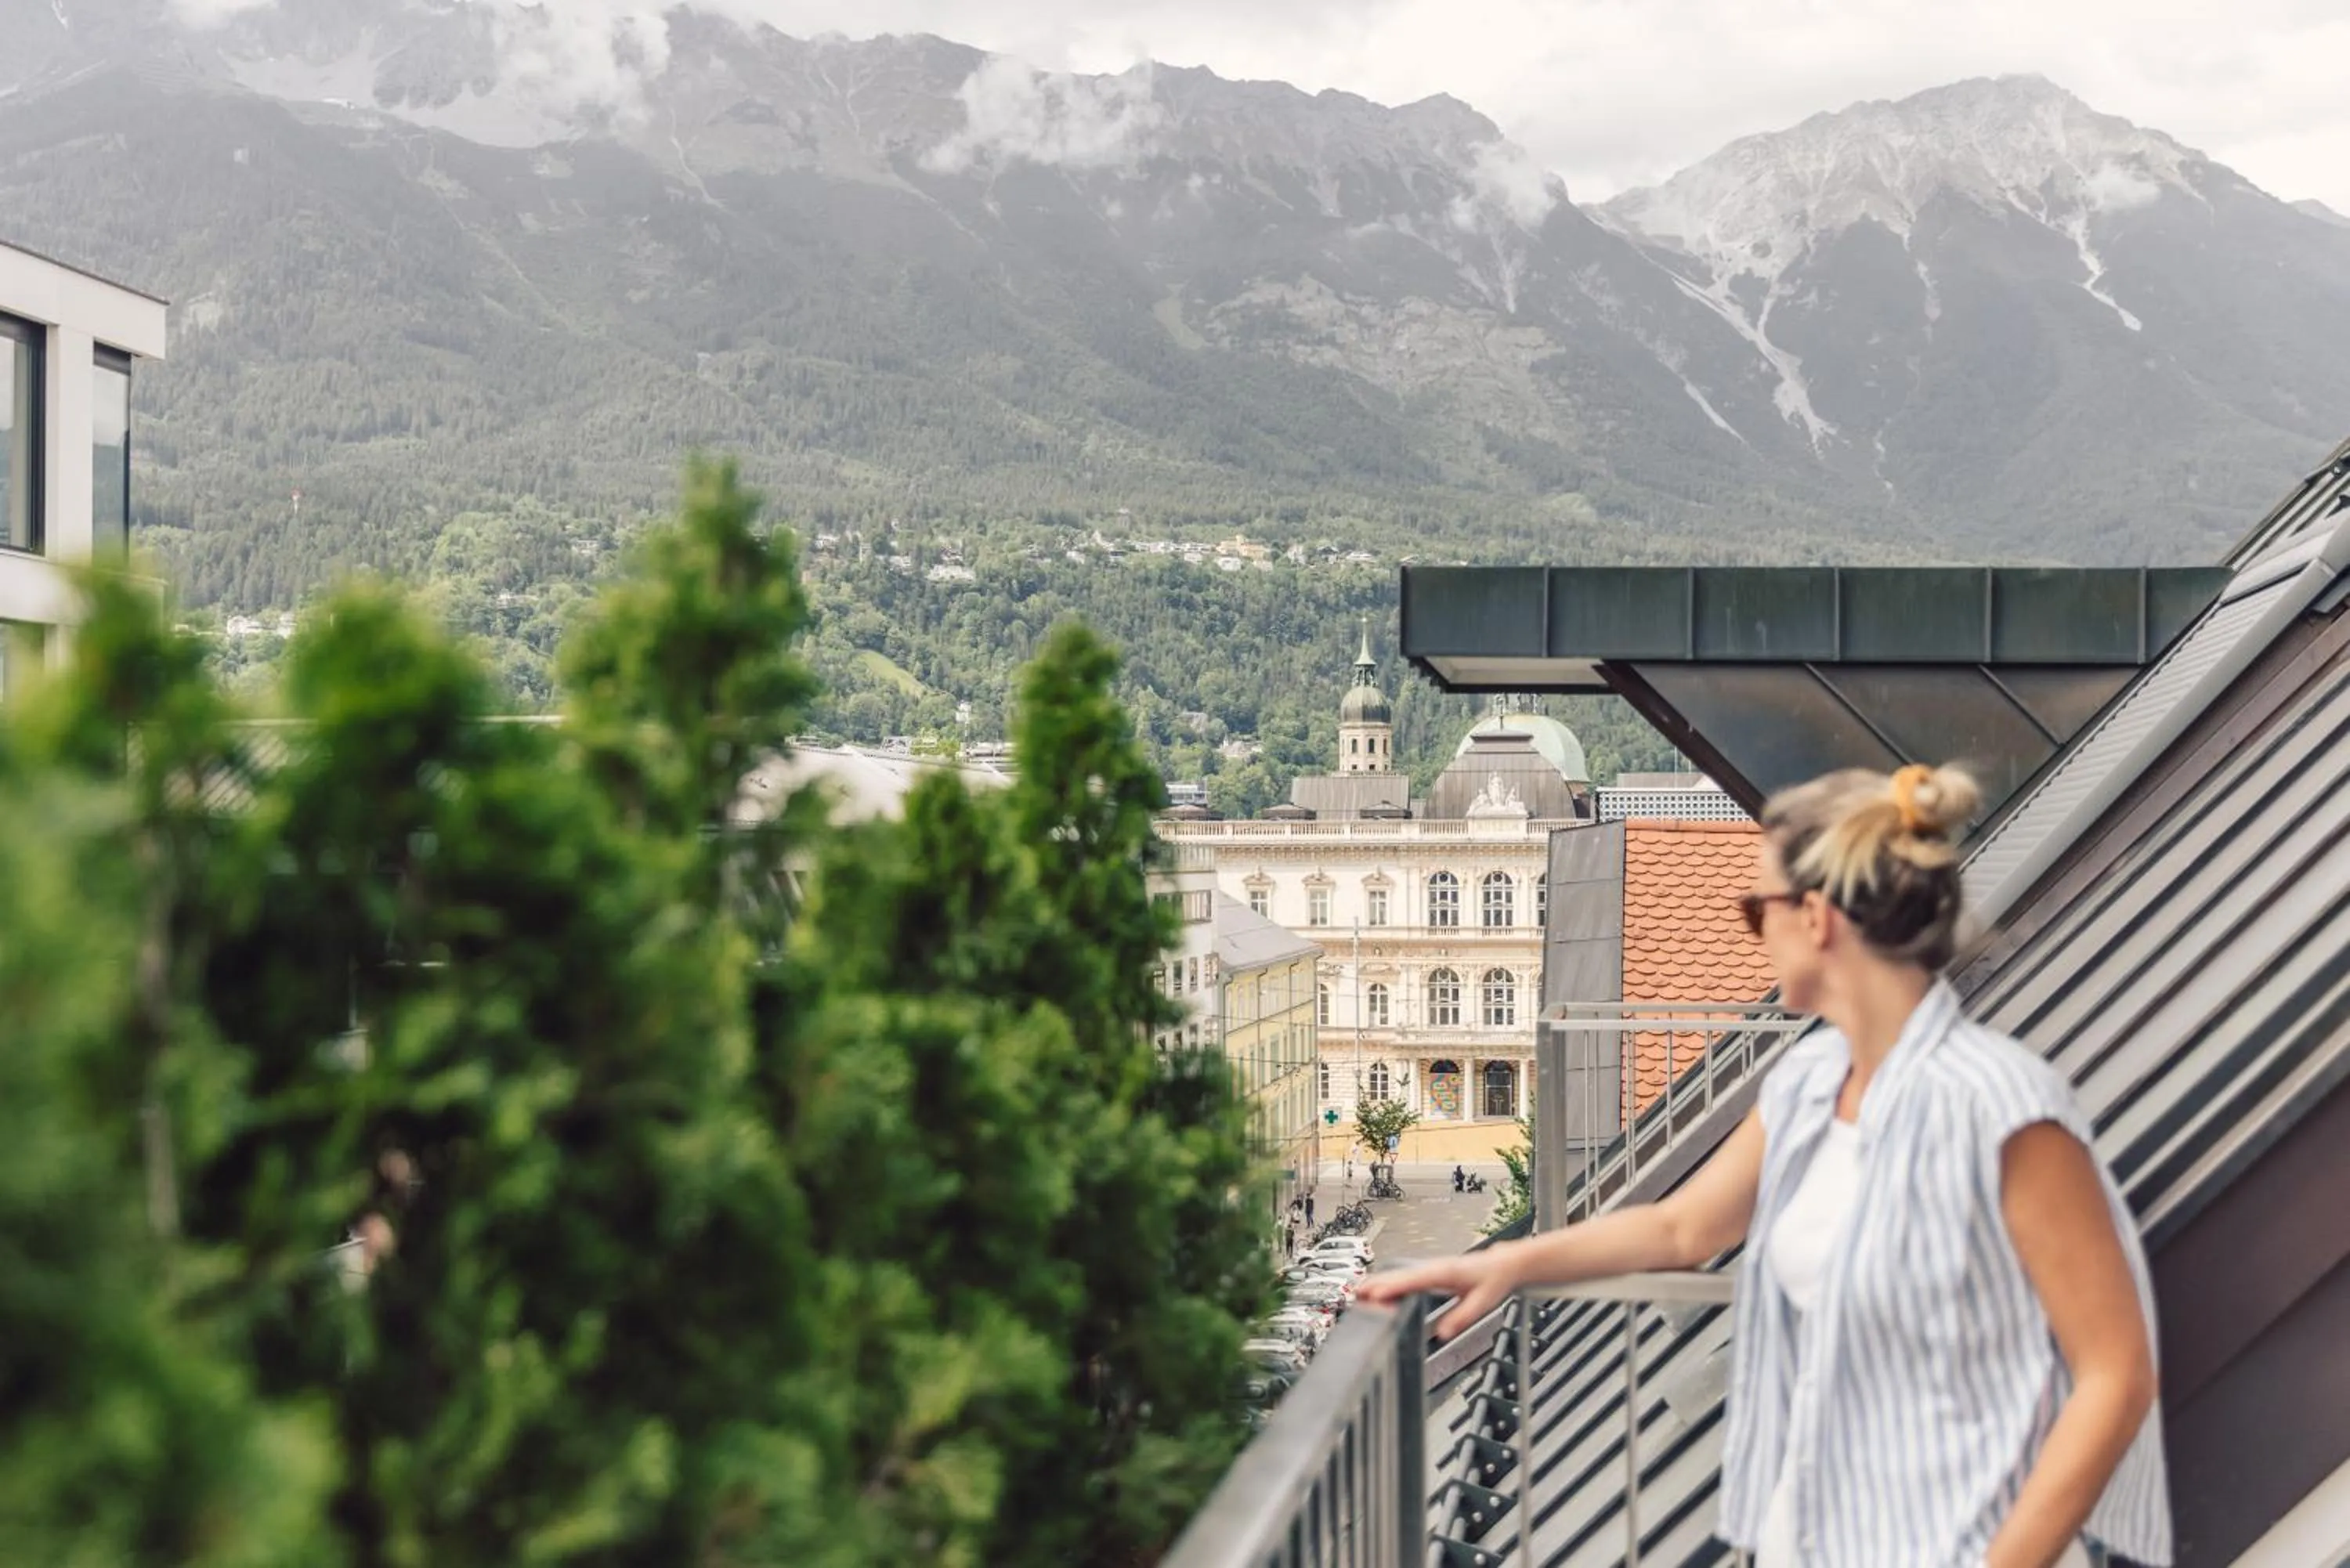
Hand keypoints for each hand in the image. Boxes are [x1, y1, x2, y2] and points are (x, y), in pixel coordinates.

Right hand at [1354, 1249, 1520, 1341]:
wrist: (1502, 1264)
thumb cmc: (1493, 1280)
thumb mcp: (1482, 1302)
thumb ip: (1462, 1317)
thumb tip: (1443, 1333)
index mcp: (1445, 1272)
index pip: (1413, 1280)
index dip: (1393, 1287)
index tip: (1375, 1295)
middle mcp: (1434, 1268)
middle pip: (1400, 1275)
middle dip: (1377, 1284)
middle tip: (1356, 1294)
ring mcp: (1431, 1268)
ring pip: (1400, 1274)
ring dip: (1379, 1282)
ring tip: (1359, 1292)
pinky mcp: (1431, 1272)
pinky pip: (1405, 1276)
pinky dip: (1389, 1282)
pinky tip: (1380, 1289)